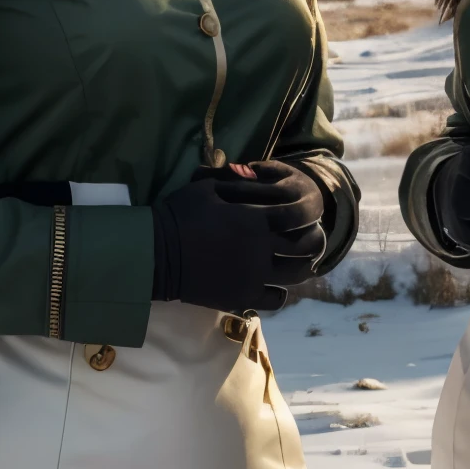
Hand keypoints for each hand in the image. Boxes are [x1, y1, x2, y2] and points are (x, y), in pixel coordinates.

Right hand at [152, 159, 326, 312]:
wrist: (156, 255)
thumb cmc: (179, 215)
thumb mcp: (206, 187)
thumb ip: (236, 181)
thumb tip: (255, 170)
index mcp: (255, 220)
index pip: (298, 216)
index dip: (308, 214)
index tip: (308, 214)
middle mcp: (261, 249)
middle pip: (305, 246)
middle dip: (313, 239)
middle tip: (310, 236)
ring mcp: (254, 276)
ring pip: (297, 274)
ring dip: (303, 265)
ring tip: (299, 260)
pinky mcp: (244, 297)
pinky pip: (277, 298)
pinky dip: (280, 291)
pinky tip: (273, 283)